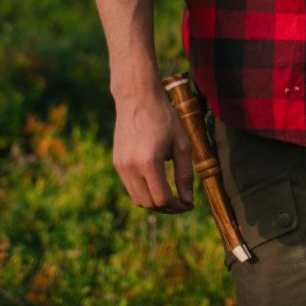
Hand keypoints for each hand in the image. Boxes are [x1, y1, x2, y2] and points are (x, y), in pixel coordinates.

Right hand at [112, 86, 194, 212]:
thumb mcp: (181, 144)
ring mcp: (120, 166)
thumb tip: (187, 200)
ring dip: (154, 202)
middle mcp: (131, 167)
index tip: (189, 204)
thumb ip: (185, 174)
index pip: (162, 199)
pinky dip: (144, 191)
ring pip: (137, 199)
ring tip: (170, 195)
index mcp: (149, 162)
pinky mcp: (116, 163)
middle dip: (167, 208)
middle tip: (181, 202)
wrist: (137, 97)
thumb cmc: (164, 117)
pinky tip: (157, 183)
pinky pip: (130, 187)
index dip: (178, 206)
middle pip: (149, 203)